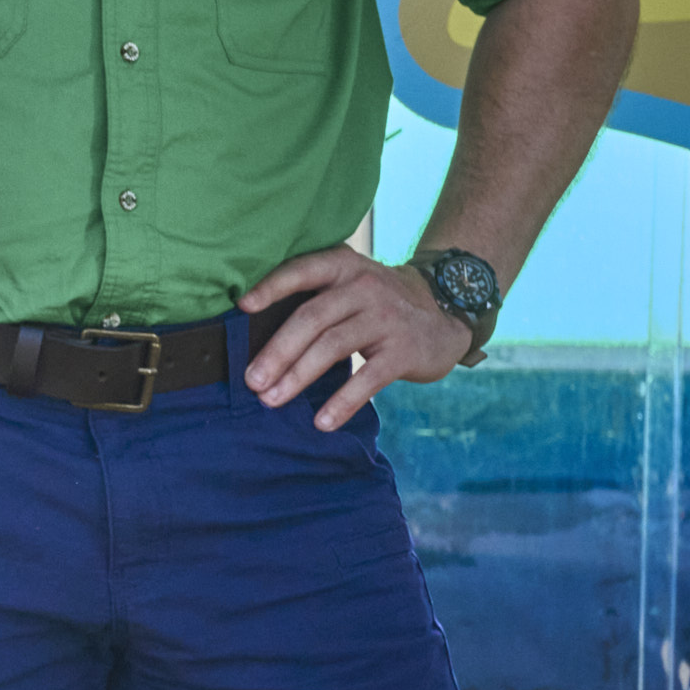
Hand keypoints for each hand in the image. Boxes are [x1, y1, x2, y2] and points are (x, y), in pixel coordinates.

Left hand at [237, 244, 472, 429]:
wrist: (447, 308)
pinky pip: (368, 379)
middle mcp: (364, 287)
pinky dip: (342, 402)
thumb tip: (255, 332)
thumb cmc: (378, 301)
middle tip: (251, 380)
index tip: (241, 308)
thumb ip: (315, 296)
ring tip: (271, 399)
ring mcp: (386, 318)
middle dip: (276, 352)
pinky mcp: (404, 350)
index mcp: (343, 267)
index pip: (302, 272)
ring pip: (332, 347)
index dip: (271, 288)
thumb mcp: (350, 282)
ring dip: (297, 377)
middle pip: (311, 319)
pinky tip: (321, 422)